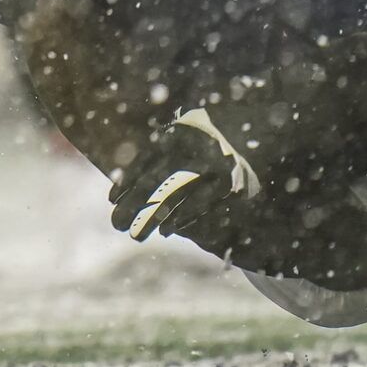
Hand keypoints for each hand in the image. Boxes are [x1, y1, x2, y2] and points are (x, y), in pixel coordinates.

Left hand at [110, 107, 262, 241]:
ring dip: (156, 215)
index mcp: (180, 133)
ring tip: (139, 233)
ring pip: (179, 192)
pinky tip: (169, 229)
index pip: (147, 157)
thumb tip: (121, 194)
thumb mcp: (181, 148)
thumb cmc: (205, 152)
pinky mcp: (233, 183)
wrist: (254, 142)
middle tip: (117, 224)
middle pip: (158, 177)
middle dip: (135, 203)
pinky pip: (205, 201)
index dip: (128, 179)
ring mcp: (216, 164)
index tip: (112, 200)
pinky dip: (184, 216)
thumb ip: (157, 162)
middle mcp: (197, 145)